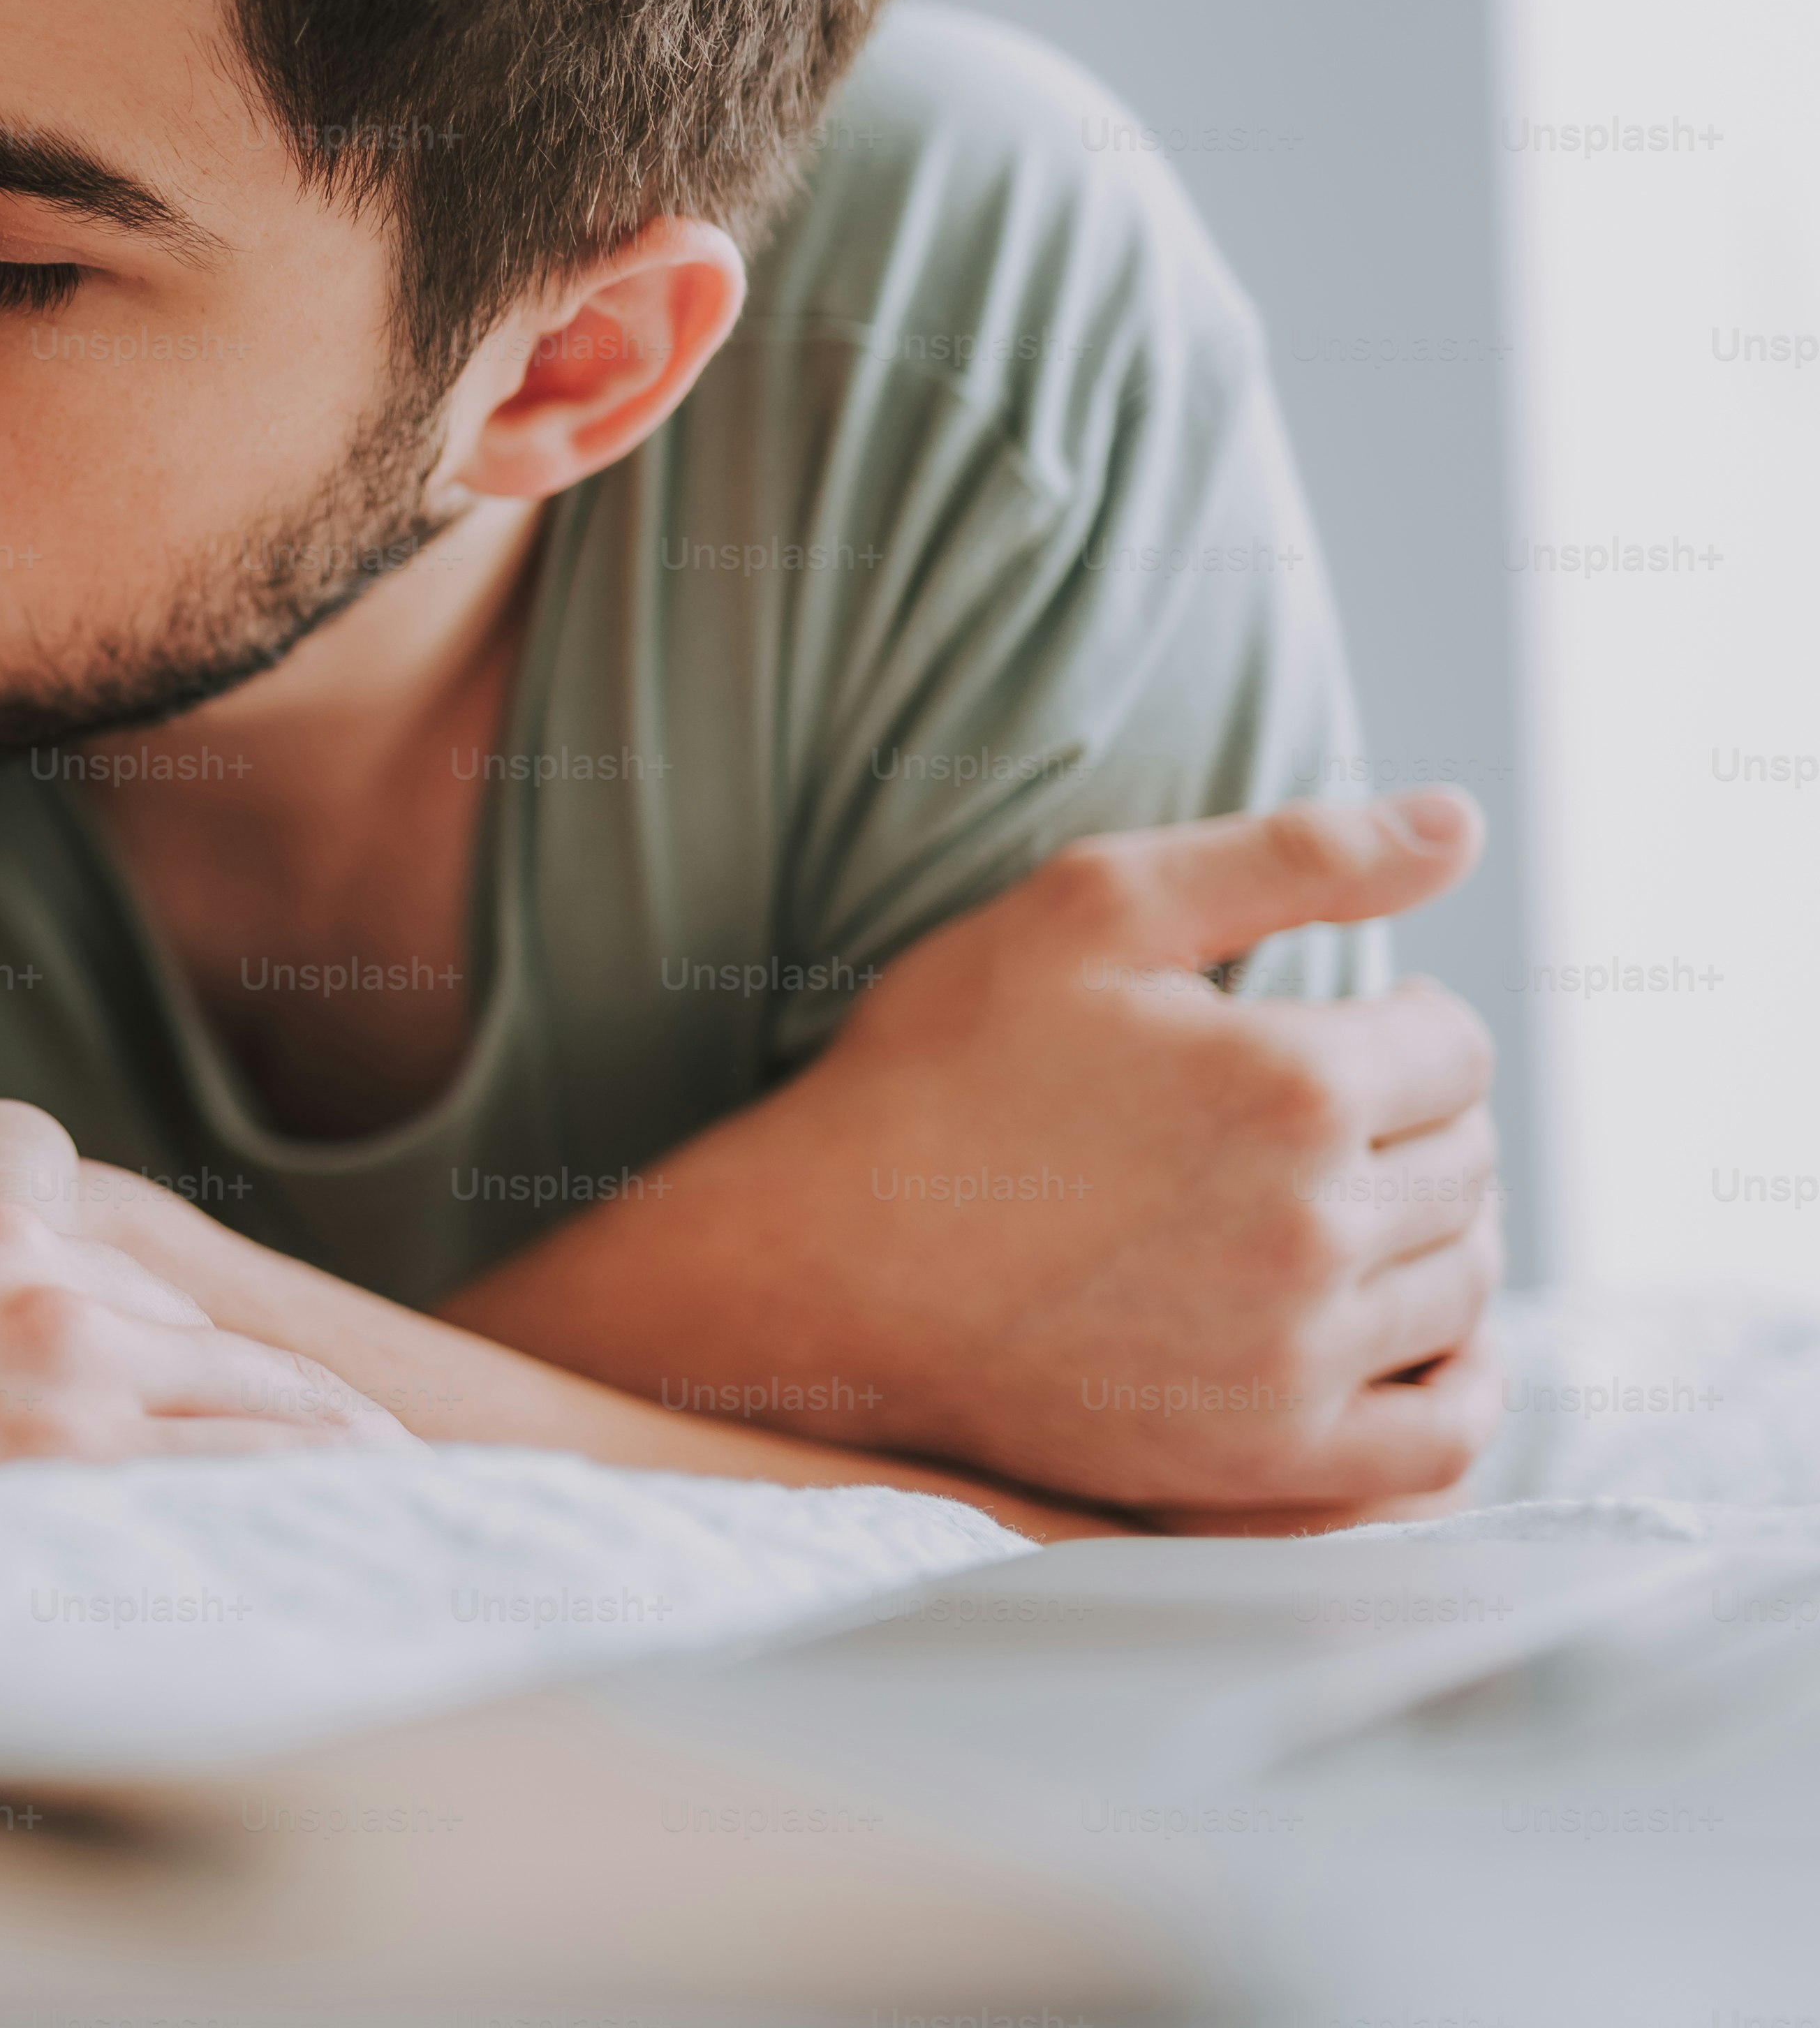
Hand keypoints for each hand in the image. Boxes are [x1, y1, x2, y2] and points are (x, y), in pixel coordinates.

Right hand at [0, 1190, 410, 1501]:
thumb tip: (33, 1315)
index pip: (178, 1328)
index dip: (265, 1392)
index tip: (327, 1434)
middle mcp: (52, 1308)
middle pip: (256, 1381)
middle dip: (342, 1441)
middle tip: (420, 1492)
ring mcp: (62, 1400)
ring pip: (270, 1443)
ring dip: (348, 1491)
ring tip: (424, 1538)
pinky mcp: (46, 1490)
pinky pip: (220, 1517)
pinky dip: (297, 1542)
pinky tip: (346, 1581)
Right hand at [443, 791, 1505, 1513]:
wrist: (812, 1267)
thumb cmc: (934, 1071)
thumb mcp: (1087, 908)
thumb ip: (1291, 854)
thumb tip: (1461, 823)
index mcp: (1293, 1083)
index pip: (1457, 1046)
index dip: (1403, 1022)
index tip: (1338, 1029)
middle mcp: (1315, 1228)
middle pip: (1469, 1165)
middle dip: (1417, 1124)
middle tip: (1326, 1116)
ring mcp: (1293, 1357)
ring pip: (1465, 1287)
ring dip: (1433, 1237)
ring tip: (1348, 1206)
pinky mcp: (1263, 1458)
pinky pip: (1445, 1440)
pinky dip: (1465, 1389)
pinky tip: (1421, 1343)